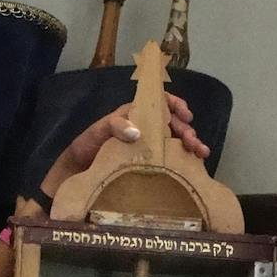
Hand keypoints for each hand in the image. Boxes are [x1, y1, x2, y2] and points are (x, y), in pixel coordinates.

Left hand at [17, 93, 210, 215]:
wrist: (77, 173)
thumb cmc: (85, 148)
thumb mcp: (96, 133)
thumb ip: (114, 127)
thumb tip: (138, 131)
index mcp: (133, 115)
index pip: (158, 102)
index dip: (175, 104)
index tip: (186, 114)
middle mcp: (143, 128)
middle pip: (172, 123)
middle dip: (187, 130)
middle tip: (195, 143)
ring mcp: (147, 146)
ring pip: (174, 140)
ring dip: (190, 144)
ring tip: (200, 154)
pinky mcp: (147, 163)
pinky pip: (168, 157)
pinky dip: (182, 159)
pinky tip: (192, 165)